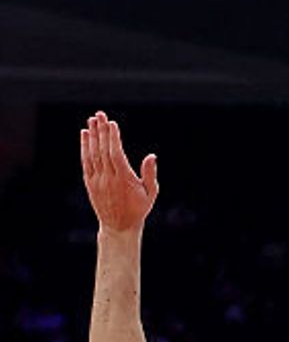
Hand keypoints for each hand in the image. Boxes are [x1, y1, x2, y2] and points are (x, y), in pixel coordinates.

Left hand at [81, 112, 157, 236]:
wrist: (119, 226)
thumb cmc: (138, 209)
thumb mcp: (150, 194)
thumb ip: (149, 174)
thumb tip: (151, 156)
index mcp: (124, 180)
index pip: (116, 154)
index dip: (113, 138)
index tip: (112, 124)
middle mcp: (108, 179)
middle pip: (102, 151)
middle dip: (101, 131)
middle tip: (100, 115)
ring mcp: (97, 180)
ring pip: (92, 154)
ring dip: (91, 136)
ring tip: (91, 120)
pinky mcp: (90, 182)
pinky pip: (86, 162)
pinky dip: (84, 147)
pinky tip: (85, 135)